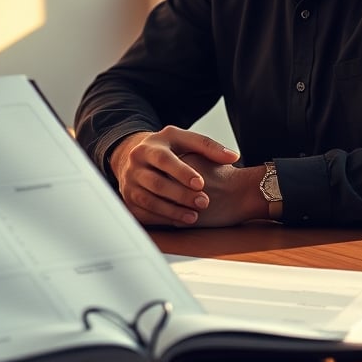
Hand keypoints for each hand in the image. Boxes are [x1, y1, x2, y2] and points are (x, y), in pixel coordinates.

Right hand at [108, 127, 261, 227]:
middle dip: (181, 195)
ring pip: (149, 201)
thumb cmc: (166, 148)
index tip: (201, 183)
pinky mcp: (128, 200)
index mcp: (149, 147)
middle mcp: (135, 165)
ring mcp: (129, 183)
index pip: (164, 160)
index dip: (182, 172)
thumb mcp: (183, 140)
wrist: (132, 156)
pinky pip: (144, 213)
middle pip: (157, 183)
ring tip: (194, 217)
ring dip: (172, 211)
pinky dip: (162, 218)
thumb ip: (208, 146)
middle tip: (204, 202)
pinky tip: (180, 221)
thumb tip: (233, 157)